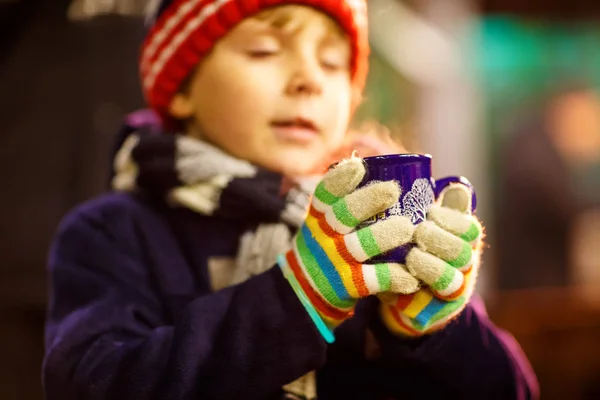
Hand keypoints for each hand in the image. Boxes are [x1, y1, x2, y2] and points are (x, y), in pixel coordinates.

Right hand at [278, 157, 419, 340]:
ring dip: (385, 235)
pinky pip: (374, 279)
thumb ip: (341, 201)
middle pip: (344, 214)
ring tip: (408, 228)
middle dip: (368, 199)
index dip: (340, 179)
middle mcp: (324, 236)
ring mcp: (335, 260)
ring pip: (361, 245)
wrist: (307, 290)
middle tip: (393, 190)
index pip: (325, 194)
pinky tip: (411, 274)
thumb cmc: (327, 245)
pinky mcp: (347, 285)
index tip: (358, 165)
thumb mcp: (323, 222)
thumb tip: (368, 162)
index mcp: (319, 216)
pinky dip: (394, 276)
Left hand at [379, 183, 482, 335]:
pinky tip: (404, 278)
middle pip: (464, 253)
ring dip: (433, 266)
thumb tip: (457, 186)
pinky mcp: (434, 310)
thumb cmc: (413, 246)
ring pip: (451, 279)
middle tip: (419, 232)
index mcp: (461, 240)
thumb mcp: (423, 223)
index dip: (452, 220)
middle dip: (442, 240)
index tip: (429, 212)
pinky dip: (419, 291)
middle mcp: (462, 265)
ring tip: (412, 256)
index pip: (468, 229)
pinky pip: (432, 303)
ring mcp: (451, 290)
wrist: (403, 291)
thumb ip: (434, 205)